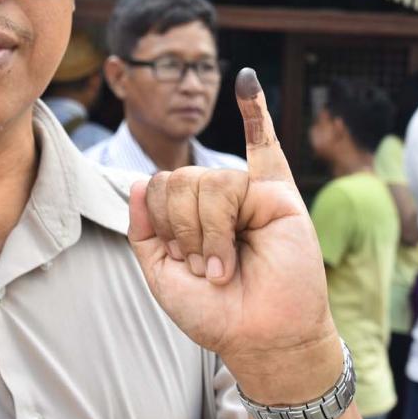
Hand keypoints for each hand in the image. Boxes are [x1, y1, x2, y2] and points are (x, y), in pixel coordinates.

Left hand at [127, 68, 339, 401]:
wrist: (257, 337)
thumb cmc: (214, 311)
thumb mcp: (161, 273)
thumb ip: (145, 229)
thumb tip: (140, 181)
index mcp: (191, 214)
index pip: (163, 182)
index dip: (161, 217)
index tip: (179, 261)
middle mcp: (220, 199)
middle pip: (179, 179)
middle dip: (181, 229)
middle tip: (205, 269)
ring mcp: (249, 193)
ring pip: (206, 181)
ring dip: (207, 233)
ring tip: (225, 267)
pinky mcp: (277, 196)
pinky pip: (259, 150)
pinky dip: (255, 110)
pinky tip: (245, 81)